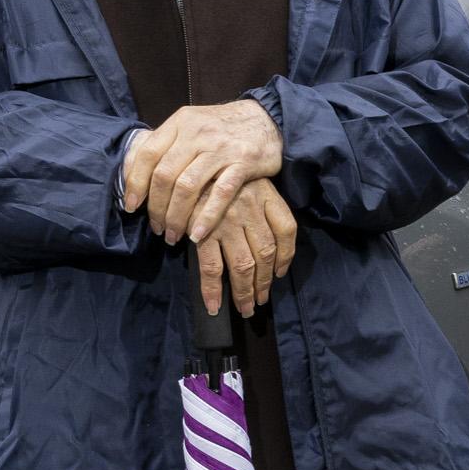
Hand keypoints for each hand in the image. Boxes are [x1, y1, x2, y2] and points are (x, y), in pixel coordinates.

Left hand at [120, 97, 283, 245]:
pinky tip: (197, 234)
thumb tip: (132, 171)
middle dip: (156, 207)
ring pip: (187, 187)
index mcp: (180, 123)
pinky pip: (220, 194)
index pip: (147, 154)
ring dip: (176, 216)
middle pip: (165, 175)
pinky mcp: (243, 162)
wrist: (266, 118)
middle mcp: (197, 133)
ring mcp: (220, 148)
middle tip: (156, 227)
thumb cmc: (222, 128)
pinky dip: (206, 217)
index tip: (131, 206)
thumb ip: (166, 145)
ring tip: (173, 235)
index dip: (135, 183)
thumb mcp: (191, 126)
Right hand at [194, 178, 298, 316]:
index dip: (286, 255)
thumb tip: (266, 243)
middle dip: (264, 282)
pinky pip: (212, 267)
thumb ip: (258, 202)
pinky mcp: (202, 232)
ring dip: (245, 291)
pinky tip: (215, 305)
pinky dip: (214, 290)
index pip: (286, 229)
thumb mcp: (244, 177)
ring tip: (246, 308)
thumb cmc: (214, 172)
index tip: (280, 273)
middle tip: (261, 300)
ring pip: (243, 265)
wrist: (182, 161)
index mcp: (264, 193)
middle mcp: (249, 208)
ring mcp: (226, 222)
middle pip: (265, 253)